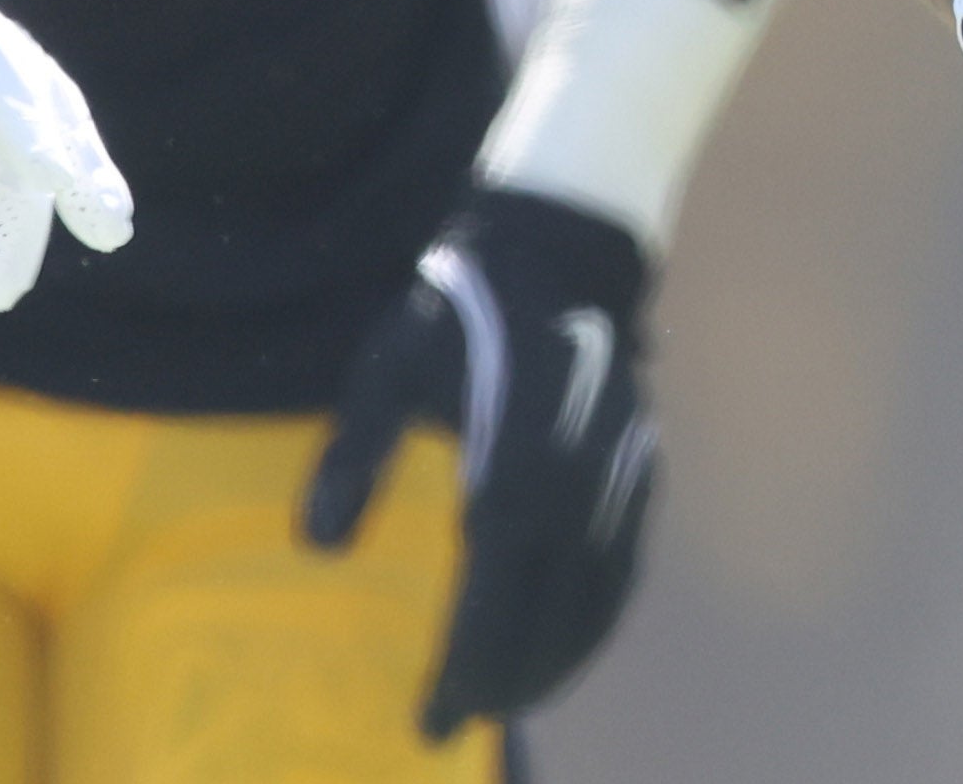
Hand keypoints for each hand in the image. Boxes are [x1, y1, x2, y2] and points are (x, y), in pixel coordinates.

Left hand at [301, 188, 657, 739]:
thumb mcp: (388, 363)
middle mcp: (578, 474)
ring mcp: (621, 469)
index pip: (495, 588)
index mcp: (514, 455)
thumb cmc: (458, 307)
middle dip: (511, 674)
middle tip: (462, 722)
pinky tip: (571, 641)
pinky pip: (628, 557)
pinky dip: (602, 613)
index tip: (435, 720)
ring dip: (561, 655)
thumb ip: (355, 453)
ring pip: (599, 590)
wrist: (565, 239)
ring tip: (515, 699)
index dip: (469, 661)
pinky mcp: (643, 460)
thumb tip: (319, 549)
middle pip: (553, 605)